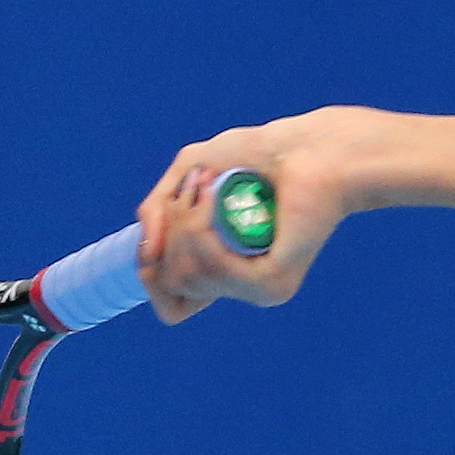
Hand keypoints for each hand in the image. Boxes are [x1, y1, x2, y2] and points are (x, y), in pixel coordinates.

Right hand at [135, 106, 399, 322]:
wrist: (308, 147)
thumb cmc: (259, 154)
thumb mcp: (190, 170)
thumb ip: (157, 210)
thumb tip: (145, 256)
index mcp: (228, 271)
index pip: (173, 307)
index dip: (152, 275)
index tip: (158, 234)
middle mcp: (243, 286)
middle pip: (172, 282)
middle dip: (171, 228)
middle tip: (200, 186)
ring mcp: (258, 288)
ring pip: (186, 275)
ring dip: (184, 222)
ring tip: (209, 186)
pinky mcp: (271, 281)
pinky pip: (209, 268)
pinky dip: (200, 228)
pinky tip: (215, 196)